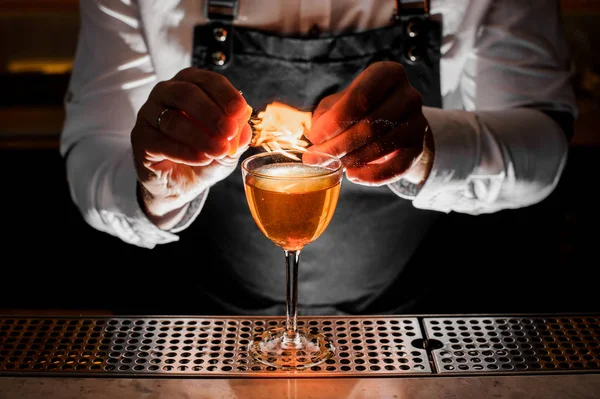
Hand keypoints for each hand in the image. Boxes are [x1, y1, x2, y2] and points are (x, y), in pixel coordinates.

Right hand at [131, 67, 252, 225]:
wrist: (182, 184)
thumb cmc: (206, 155)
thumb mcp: (230, 146)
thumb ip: (238, 133)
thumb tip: (243, 120)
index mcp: (192, 85)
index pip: (209, 81)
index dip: (225, 94)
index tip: (239, 111)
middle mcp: (167, 93)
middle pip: (187, 93)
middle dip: (211, 113)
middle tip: (228, 131)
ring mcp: (150, 113)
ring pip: (172, 119)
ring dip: (200, 136)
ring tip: (219, 150)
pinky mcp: (140, 137)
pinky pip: (160, 142)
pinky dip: (184, 151)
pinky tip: (202, 158)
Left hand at [306, 61, 432, 185]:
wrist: (391, 124)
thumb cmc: (358, 110)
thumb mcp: (338, 104)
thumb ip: (325, 118)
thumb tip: (316, 138)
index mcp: (387, 74)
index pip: (360, 97)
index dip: (335, 121)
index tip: (315, 138)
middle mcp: (408, 95)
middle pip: (370, 124)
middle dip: (339, 145)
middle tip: (318, 158)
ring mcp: (418, 122)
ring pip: (381, 146)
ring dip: (352, 159)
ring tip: (333, 165)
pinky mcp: (418, 147)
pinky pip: (397, 166)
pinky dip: (372, 175)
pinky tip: (353, 175)